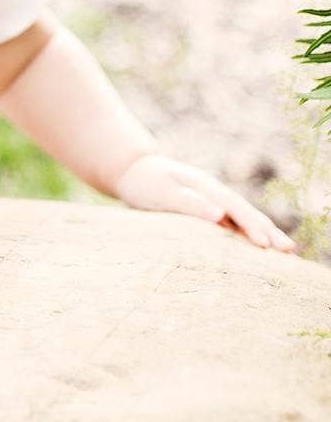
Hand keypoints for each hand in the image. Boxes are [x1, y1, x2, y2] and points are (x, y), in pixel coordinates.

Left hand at [114, 153, 296, 252]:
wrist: (132, 170)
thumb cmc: (144, 182)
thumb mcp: (162, 192)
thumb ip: (189, 202)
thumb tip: (220, 215)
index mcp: (204, 185)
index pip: (234, 207)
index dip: (250, 225)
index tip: (265, 244)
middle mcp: (212, 190)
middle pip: (245, 211)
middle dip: (267, 230)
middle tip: (289, 250)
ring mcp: (210, 197)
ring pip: (241, 215)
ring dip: (262, 231)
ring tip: (284, 249)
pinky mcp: (205, 206)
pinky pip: (232, 220)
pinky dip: (247, 231)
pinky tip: (256, 243)